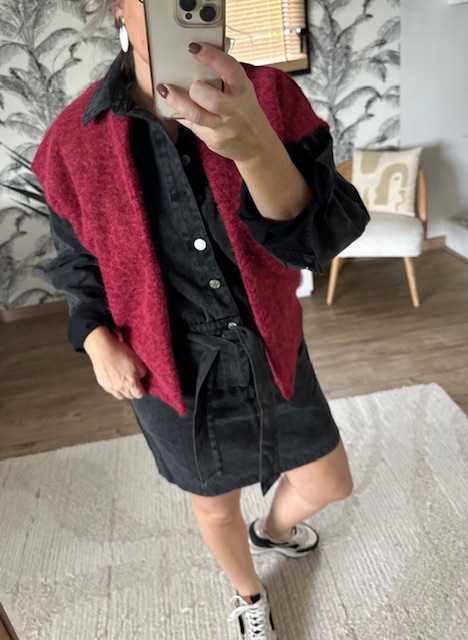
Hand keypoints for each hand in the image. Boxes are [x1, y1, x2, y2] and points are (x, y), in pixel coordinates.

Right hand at [84, 327, 146, 400]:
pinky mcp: (103, 383)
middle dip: (134, 391)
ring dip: (124, 391)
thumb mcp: (138, 361)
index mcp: (131, 383)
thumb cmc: (120, 353)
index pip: (140, 394)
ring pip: (120, 396)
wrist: (103, 349)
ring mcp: (111, 387)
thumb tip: (141, 377)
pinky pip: (111, 391)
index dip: (142, 390)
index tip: (142, 386)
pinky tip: (116, 379)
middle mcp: (121, 388)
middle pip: (130, 396)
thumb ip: (142, 372)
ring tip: (125, 383)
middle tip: (134, 383)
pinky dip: (115, 388)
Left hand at [156, 42, 277, 162]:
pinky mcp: (214, 140)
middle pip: (212, 99)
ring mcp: (224, 128)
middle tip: (191, 84)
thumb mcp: (242, 91)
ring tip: (165, 91)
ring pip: (197, 115)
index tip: (194, 48)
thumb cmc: (245, 112)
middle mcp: (235, 110)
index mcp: (243, 90)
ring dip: (177, 101)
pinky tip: (175, 109)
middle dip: (196, 89)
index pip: (230, 70)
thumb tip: (196, 58)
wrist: (257, 146)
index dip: (212, 57)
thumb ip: (225, 77)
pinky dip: (182, 115)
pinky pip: (192, 126)